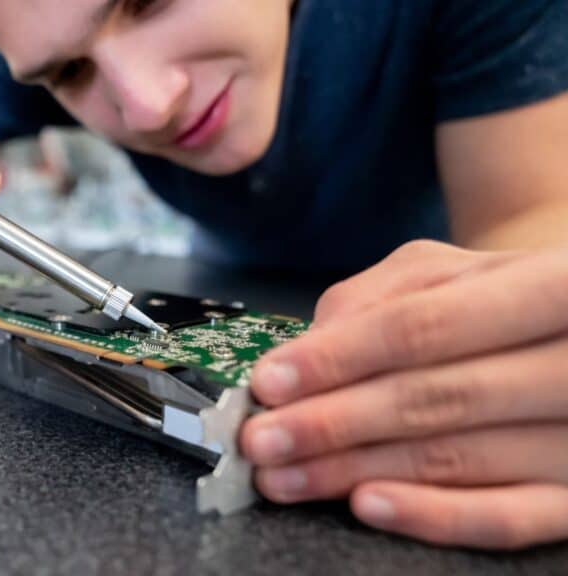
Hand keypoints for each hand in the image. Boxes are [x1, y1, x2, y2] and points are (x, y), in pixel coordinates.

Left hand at [239, 240, 567, 548]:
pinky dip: (432, 516)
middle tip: (260, 439)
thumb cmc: (495, 296)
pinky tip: (365, 503)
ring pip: (457, 459)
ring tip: (284, 476)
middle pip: (436, 399)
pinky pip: (507, 519)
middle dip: (333, 423)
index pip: (424, 326)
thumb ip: (378, 297)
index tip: (270, 382)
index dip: (338, 357)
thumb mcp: (444, 270)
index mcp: (553, 285)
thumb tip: (312, 347)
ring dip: (355, 470)